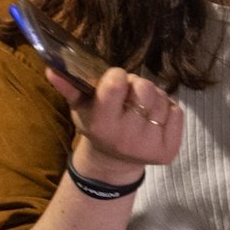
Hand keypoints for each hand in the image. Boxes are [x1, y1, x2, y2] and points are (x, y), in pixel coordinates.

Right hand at [58, 66, 184, 183]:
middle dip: (137, 85)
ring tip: (139, 107)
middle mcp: (126, 138)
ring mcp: (150, 146)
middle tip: (128, 95)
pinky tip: (153, 118)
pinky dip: (168, 110)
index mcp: (102, 124)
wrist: (113, 161)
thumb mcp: (80, 107)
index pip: (117, 83)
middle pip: (145, 89)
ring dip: (153, 97)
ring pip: (162, 99)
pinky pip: (177, 112)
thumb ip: (68, 86)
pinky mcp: (168, 151)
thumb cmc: (96, 124)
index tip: (114, 82)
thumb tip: (52, 68)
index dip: (117, 77)